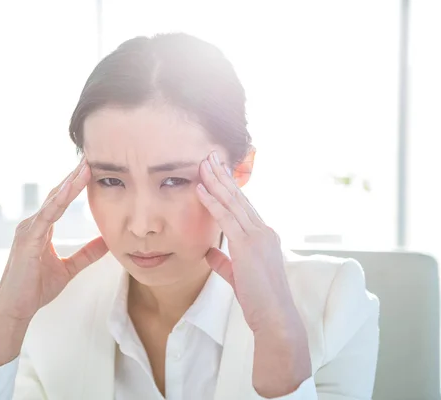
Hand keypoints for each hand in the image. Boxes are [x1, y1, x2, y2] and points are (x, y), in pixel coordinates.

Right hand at [0, 157, 107, 371]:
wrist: (14, 310)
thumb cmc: (34, 289)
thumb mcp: (68, 269)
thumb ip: (86, 254)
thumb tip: (107, 241)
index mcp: (41, 229)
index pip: (61, 200)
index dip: (76, 184)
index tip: (91, 168)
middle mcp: (33, 224)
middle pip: (57, 194)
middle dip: (74, 176)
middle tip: (91, 157)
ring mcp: (28, 230)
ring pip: (52, 201)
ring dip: (69, 183)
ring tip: (85, 167)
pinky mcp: (27, 240)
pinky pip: (46, 217)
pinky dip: (59, 202)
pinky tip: (70, 189)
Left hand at [195, 151, 297, 333]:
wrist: (275, 317)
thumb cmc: (260, 300)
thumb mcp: (238, 275)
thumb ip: (224, 261)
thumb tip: (209, 252)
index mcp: (264, 236)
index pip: (243, 206)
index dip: (229, 187)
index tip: (217, 170)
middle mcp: (263, 231)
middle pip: (239, 197)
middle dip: (222, 175)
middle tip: (210, 155)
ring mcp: (257, 236)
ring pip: (233, 202)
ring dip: (216, 181)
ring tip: (203, 163)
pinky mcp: (248, 245)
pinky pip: (226, 218)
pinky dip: (212, 202)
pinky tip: (200, 189)